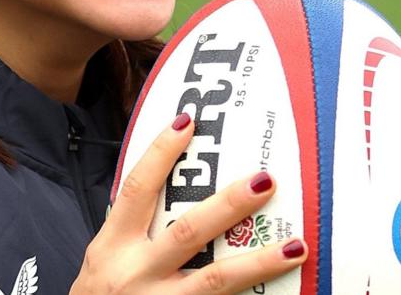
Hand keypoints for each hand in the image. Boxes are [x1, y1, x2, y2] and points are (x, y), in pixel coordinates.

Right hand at [70, 114, 306, 293]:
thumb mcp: (105, 255)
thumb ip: (134, 226)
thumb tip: (177, 185)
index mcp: (113, 245)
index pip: (137, 190)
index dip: (160, 154)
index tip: (188, 122)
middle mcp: (136, 273)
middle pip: (187, 232)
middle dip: (229, 205)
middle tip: (265, 180)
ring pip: (215, 281)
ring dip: (258, 262)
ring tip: (296, 246)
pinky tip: (284, 290)